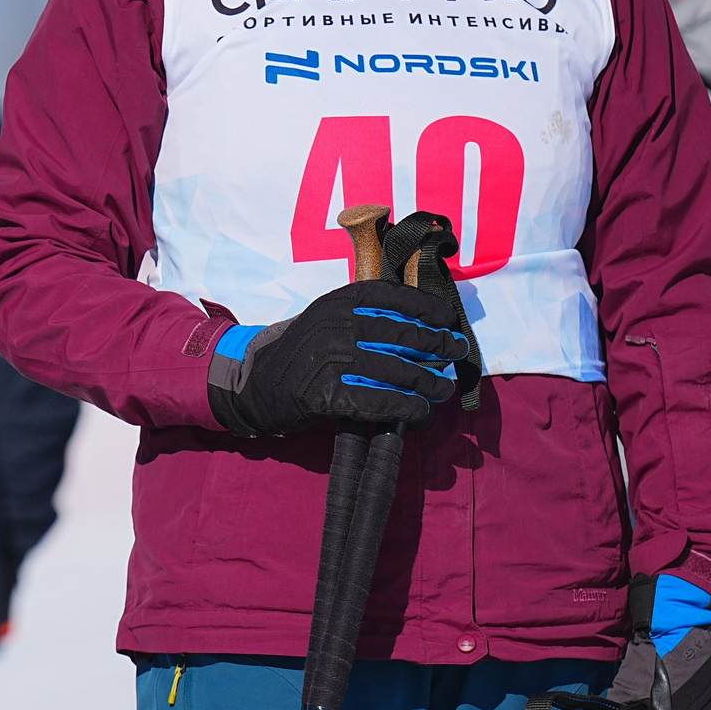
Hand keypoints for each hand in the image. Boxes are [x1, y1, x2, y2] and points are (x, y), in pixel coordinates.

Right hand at [208, 278, 470, 437]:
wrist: (255, 384)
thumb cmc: (300, 354)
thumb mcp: (324, 321)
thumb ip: (360, 316)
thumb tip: (419, 325)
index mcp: (336, 303)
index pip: (390, 296)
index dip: (425, 306)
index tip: (446, 317)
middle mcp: (335, 325)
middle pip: (402, 334)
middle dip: (437, 345)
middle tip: (455, 354)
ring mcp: (330, 359)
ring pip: (397, 371)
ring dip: (429, 383)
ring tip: (443, 390)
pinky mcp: (326, 394)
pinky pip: (380, 402)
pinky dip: (407, 409)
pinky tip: (420, 413)